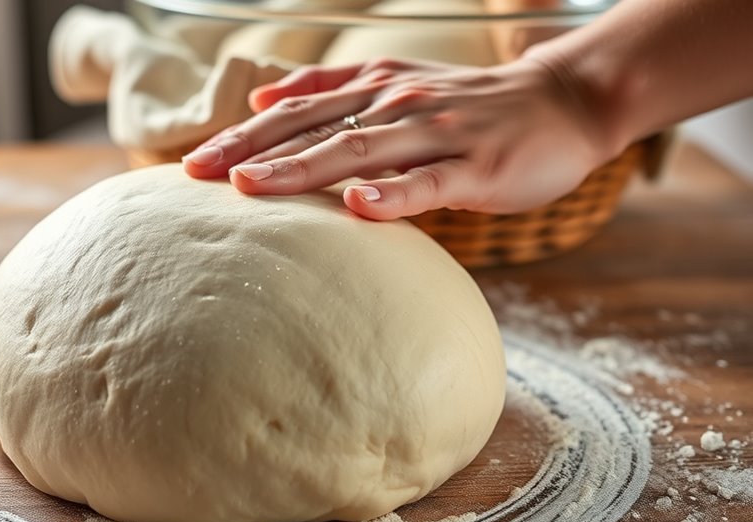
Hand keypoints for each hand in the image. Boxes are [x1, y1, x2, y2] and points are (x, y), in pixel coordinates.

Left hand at [182, 57, 617, 219]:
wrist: (564, 102)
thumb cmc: (473, 107)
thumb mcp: (399, 83)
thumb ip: (334, 87)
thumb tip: (264, 96)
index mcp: (376, 89)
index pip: (296, 111)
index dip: (242, 135)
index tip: (192, 163)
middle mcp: (398, 104)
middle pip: (313, 128)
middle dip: (251, 151)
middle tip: (196, 175)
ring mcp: (437, 134)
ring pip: (360, 151)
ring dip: (303, 168)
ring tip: (253, 186)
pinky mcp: (476, 166)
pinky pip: (429, 182)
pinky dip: (393, 193)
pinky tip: (358, 205)